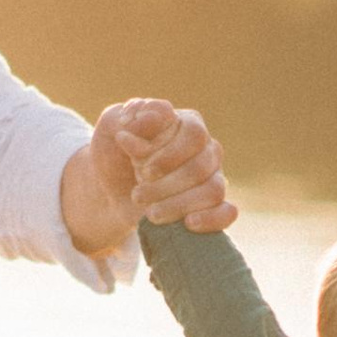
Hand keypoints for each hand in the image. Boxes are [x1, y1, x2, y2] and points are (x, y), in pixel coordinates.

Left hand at [64, 97, 233, 250]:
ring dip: (178, 206)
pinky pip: (228, 212)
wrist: (109, 190)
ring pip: (213, 191)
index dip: (170, 156)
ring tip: (151, 214)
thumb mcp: (111, 128)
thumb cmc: (113, 153)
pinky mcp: (211, 205)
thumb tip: (165, 113)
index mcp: (188, 123)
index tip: (144, 171)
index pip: (194, 136)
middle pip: (201, 167)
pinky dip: (212, 219)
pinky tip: (188, 223)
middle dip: (166, 186)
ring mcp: (213, 177)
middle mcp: (206, 148)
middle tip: (138, 196)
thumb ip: (133, 116)